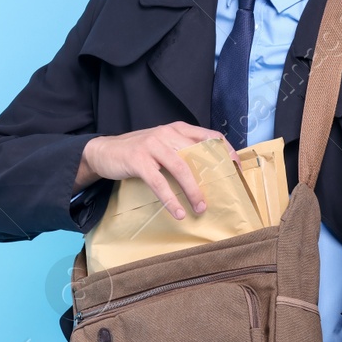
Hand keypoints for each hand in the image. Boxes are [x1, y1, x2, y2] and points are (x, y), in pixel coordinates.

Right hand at [75, 122, 238, 219]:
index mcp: (177, 128)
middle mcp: (167, 133)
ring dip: (193, 191)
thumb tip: (209, 171)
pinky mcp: (138, 160)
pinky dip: (170, 199)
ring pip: (181, 168)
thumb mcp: (163, 144)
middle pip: (198, 154)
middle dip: (213, 176)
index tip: (237, 169)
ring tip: (200, 208)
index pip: (210, 136)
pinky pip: (159, 182)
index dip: (227, 151)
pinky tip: (178, 212)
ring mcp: (152, 145)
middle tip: (224, 194)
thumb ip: (182, 150)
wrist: (104, 151)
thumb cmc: (139, 151)